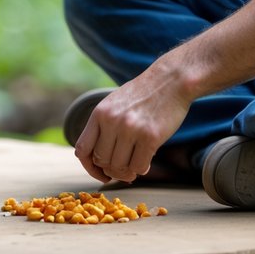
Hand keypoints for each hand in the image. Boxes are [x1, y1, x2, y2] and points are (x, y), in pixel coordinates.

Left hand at [71, 69, 190, 183]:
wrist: (171, 80)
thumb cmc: (144, 94)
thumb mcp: (115, 103)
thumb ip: (104, 126)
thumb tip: (99, 161)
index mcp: (99, 113)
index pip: (82, 149)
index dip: (89, 167)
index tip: (100, 173)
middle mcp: (111, 121)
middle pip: (102, 161)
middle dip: (113, 170)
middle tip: (124, 169)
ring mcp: (130, 129)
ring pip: (120, 167)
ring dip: (128, 172)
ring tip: (135, 165)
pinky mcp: (150, 137)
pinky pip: (139, 167)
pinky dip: (141, 169)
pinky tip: (147, 161)